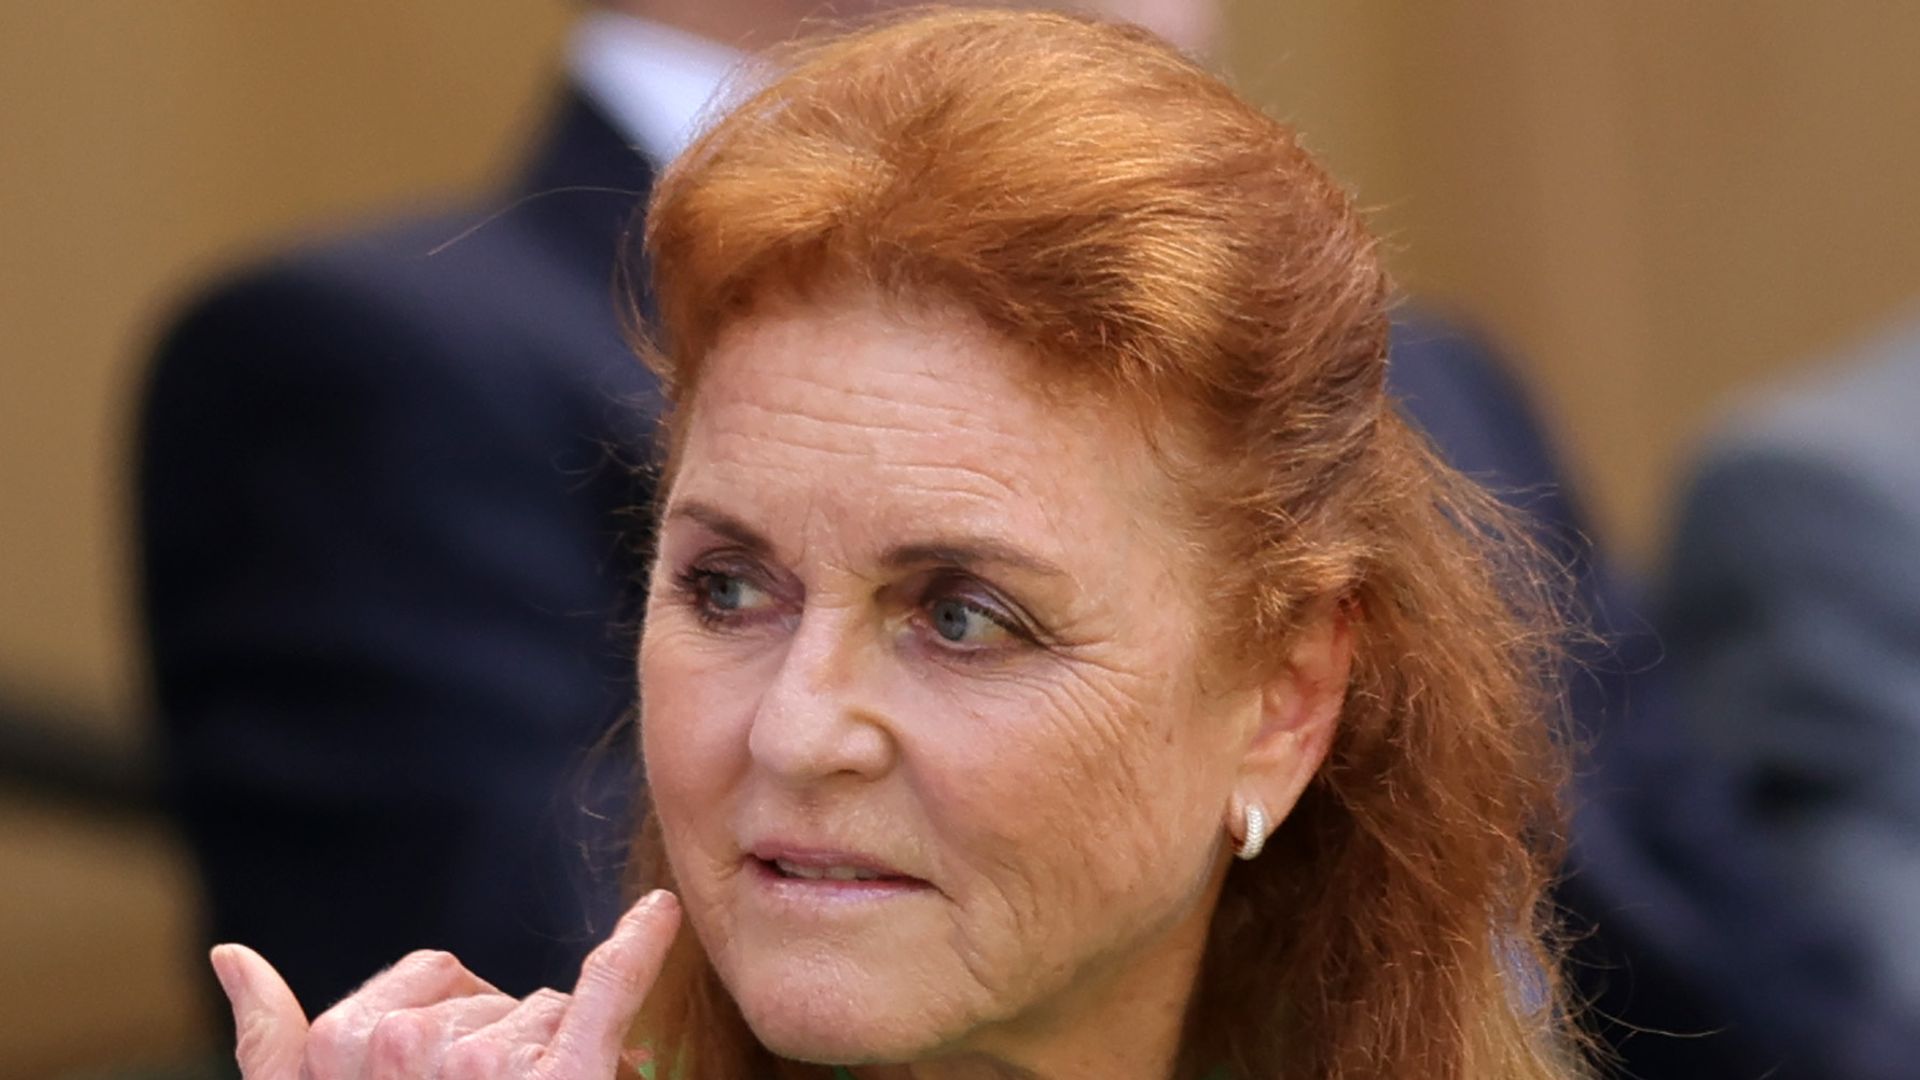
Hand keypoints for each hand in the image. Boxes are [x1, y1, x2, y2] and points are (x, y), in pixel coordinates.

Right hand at [210, 890, 680, 1078]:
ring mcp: (482, 1071)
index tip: (452, 1076)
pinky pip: (604, 992)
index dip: (457, 1013)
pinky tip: (664, 913)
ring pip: (550, 1012)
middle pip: (494, 998)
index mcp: (341, 1051)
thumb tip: (231, 957)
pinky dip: (640, 950)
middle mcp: (402, 1051)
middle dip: (511, 1044)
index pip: (434, 973)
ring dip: (560, 1060)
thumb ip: (273, 1048)